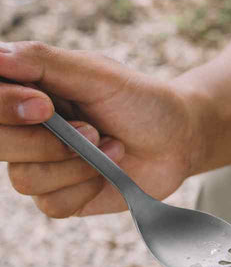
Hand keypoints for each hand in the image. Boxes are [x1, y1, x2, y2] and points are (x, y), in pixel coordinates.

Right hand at [0, 41, 201, 215]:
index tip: (45, 107)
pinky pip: (52, 204)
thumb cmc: (139, 100)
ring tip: (108, 146)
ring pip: (24, 179)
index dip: (5, 107)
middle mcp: (24, 128)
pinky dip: (85, 188)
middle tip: (91, 130)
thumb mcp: (96, 73)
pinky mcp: (60, 197)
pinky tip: (107, 172)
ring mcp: (39, 165)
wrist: (177, 141)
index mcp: (25, 88)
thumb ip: (43, 62)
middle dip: (46, 143)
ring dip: (75, 166)